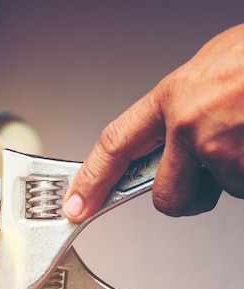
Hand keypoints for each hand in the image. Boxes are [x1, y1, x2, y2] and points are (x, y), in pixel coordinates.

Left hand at [64, 23, 243, 221]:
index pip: (115, 146)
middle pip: (166, 198)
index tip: (76, 203)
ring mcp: (226, 150)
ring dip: (237, 175)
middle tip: (207, 178)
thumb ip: (182, 106)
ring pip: (222, 191)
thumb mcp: (211, 70)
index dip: (92, 180)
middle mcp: (192, 127)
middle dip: (185, 199)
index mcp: (173, 97)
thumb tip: (167, 136)